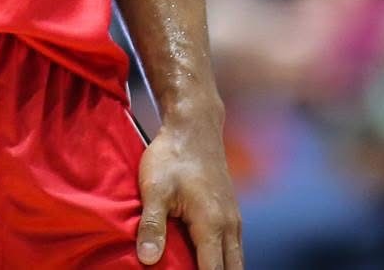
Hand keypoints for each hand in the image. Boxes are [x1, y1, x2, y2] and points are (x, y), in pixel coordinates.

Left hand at [136, 116, 241, 269]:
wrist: (194, 126)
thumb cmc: (172, 156)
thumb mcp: (155, 189)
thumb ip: (151, 225)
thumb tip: (147, 259)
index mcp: (211, 224)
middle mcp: (229, 225)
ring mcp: (233, 218)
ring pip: (236, 260)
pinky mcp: (231, 212)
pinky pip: (233, 247)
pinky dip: (225, 260)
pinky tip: (208, 263)